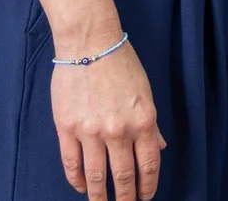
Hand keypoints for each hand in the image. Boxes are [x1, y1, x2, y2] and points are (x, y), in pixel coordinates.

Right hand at [51, 35, 164, 200]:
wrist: (89, 42)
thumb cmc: (120, 62)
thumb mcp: (145, 92)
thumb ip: (151, 124)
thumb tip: (159, 147)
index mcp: (143, 121)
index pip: (149, 165)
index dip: (148, 186)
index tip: (145, 196)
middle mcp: (119, 130)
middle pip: (124, 177)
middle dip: (125, 198)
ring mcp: (91, 131)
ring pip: (96, 177)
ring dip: (100, 196)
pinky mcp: (67, 128)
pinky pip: (72, 164)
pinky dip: (77, 181)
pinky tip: (81, 187)